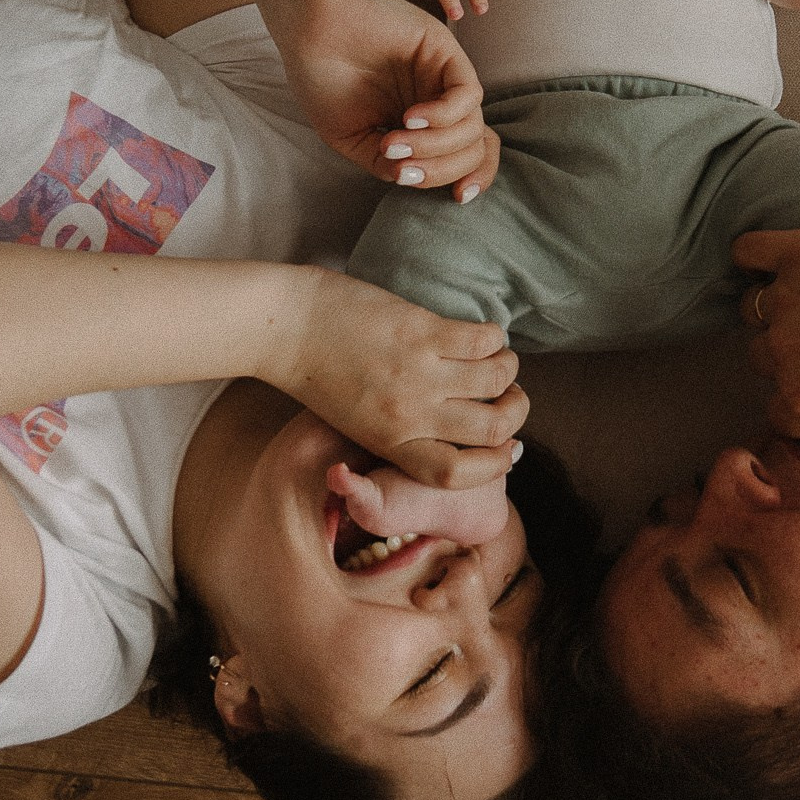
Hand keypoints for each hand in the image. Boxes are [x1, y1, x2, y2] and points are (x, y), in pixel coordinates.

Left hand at [274, 269, 526, 488]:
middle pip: (492, 428)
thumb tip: (455, 435)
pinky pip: (483, 339)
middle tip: (509, 396)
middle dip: (515, 412)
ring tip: (497, 360)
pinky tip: (483, 334)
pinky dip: (494, 337)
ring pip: (497, 379)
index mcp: (391, 443)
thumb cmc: (318, 374)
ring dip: (507, 369)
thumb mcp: (360, 424)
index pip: (460, 474)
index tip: (504, 447)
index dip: (493, 465)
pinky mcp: (421, 330)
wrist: (284, 326)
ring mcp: (418, 371)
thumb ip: (404, 435)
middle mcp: (410, 414)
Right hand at [277, 0, 499, 200]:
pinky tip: (409, 119)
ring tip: (394, 143)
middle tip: (401, 169)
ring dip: (436, 147)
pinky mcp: (444, 51)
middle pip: (476, 148)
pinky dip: (443, 117)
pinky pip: (468, 95)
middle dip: (444, 171)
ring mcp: (443, 76)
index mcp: (422, 122)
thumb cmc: (321, 76)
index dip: (472, 178)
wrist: (308, 25)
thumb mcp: (350, 135)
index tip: (457, 199)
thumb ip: (385, 162)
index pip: (469, 155)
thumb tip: (412, 179)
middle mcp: (438, 100)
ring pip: (474, 127)